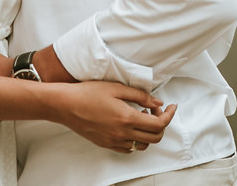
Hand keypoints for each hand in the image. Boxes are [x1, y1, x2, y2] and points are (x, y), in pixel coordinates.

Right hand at [50, 81, 175, 153]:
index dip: (169, 116)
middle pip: (154, 138)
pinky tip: (129, 126)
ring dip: (148, 133)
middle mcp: (122, 133)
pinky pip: (128, 149)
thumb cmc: (88, 93)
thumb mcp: (117, 88)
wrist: (65, 105)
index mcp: (127, 118)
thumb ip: (140, 96)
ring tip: (141, 117)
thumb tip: (157, 103)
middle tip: (155, 110)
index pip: (158, 124)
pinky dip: (135, 139)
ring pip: (142, 146)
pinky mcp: (105, 144)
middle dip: (161, 124)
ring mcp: (113, 141)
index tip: (171, 107)